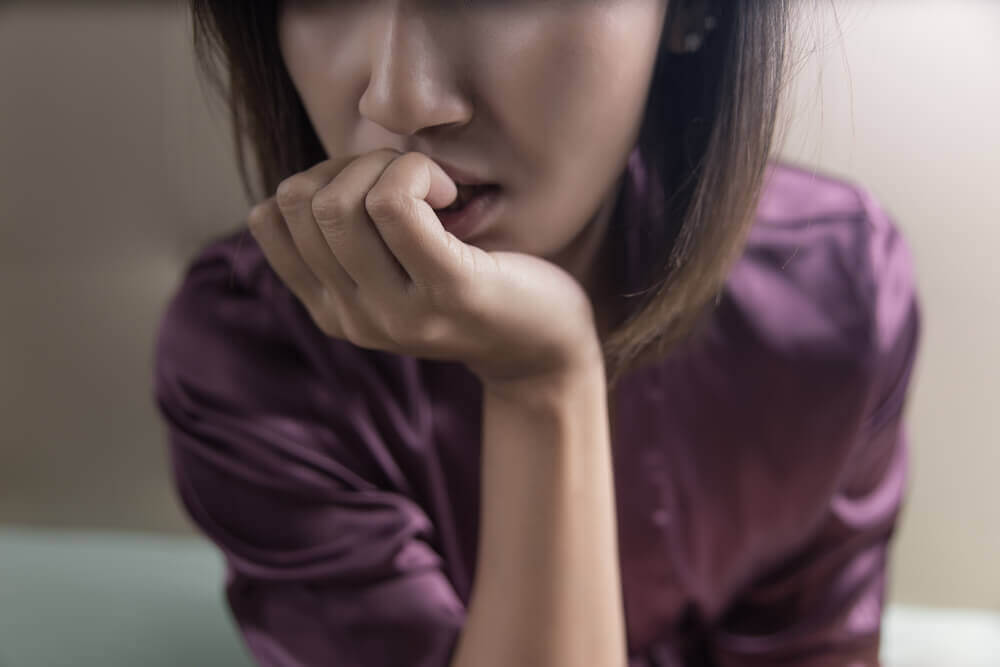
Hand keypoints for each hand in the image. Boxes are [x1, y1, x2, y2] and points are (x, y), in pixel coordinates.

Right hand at [247, 149, 601, 385]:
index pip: (268, 219)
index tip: (370, 188)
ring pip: (341, 203)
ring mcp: (397, 313)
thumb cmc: (471, 284)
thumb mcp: (393, 270)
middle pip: (304, 204)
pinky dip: (418, 172)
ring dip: (389, 166)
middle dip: (353, 165)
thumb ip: (349, 238)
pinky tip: (451, 192)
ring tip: (436, 187)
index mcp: (331, 311)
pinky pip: (395, 202)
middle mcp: (353, 320)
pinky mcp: (448, 291)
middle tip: (411, 180)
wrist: (543, 345)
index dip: (315, 179)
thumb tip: (312, 178)